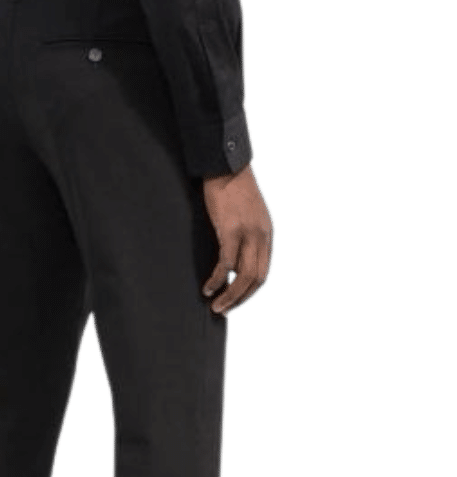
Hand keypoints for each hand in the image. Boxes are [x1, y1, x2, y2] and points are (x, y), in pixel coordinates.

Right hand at [200, 163, 274, 315]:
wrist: (226, 165)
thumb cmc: (233, 188)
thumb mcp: (249, 213)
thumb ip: (248, 233)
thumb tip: (237, 253)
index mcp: (267, 234)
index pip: (263, 272)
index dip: (250, 292)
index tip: (236, 301)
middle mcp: (262, 236)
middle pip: (257, 279)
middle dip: (241, 299)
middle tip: (226, 311)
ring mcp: (247, 234)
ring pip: (243, 276)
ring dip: (230, 295)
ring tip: (216, 306)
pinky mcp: (230, 230)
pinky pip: (226, 263)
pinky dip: (218, 279)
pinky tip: (208, 287)